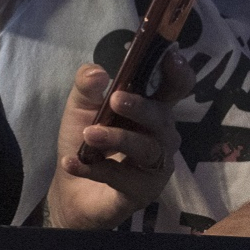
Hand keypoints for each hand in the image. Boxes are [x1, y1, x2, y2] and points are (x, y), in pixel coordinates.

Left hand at [44, 54, 194, 229]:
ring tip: (88, 134)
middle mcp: (161, 136)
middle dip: (141, 107)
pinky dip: (93, 168)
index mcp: (150, 109)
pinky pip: (120, 177)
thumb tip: (97, 71)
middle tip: (115, 99)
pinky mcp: (142, 192)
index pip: (174, 89)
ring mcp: (155, 166)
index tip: (172, 57)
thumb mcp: (79, 107)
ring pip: (146, 149)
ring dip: (116, 138)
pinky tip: (70, 162)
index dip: (179, 74)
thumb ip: (87, 87)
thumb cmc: (86, 139)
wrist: (71, 188)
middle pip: (162, 118)